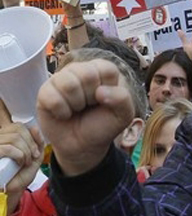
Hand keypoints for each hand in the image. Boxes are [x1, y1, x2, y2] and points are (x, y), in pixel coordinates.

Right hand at [0, 100, 43, 212]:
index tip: (36, 150)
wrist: (13, 190)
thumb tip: (34, 128)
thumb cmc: (21, 173)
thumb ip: (38, 142)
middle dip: (30, 144)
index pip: (18, 125)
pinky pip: (7, 148)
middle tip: (33, 157)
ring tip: (25, 162)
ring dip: (26, 151)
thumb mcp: (35, 156)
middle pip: (18, 129)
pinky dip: (19, 155)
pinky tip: (20, 163)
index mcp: (6, 136)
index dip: (30, 135)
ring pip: (14, 138)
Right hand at [36, 59, 134, 176]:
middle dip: (91, 98)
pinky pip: (52, 98)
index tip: (105, 101)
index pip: (107, 69)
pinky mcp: (44, 92)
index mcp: (101, 70)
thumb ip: (123, 98)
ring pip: (68, 84)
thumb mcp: (123, 114)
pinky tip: (64, 114)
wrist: (83, 146)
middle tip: (89, 106)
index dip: (108, 90)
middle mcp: (80, 70)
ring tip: (77, 109)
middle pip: (87, 75)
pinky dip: (61, 112)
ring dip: (76, 104)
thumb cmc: (102, 125)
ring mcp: (60, 79)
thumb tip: (100, 91)